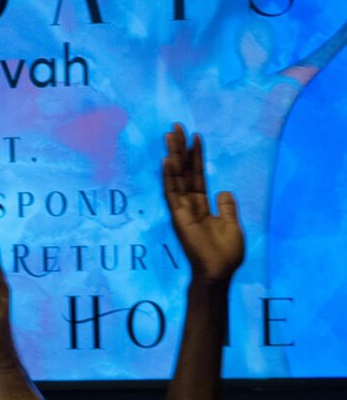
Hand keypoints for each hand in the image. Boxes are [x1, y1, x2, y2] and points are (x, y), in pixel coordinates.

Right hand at [161, 125, 244, 288]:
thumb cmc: (226, 254)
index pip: (196, 176)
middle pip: (183, 172)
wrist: (219, 273)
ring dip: (173, 156)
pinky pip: (172, 194)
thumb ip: (227, 207)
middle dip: (180, 149)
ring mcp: (182, 211)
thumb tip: (224, 191)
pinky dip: (169, 177)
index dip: (196, 156)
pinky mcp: (179, 218)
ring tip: (170, 135)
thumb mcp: (232, 225)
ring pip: (176, 178)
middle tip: (176, 126)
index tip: (194, 136)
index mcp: (202, 206)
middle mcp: (189, 206)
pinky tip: (167, 161)